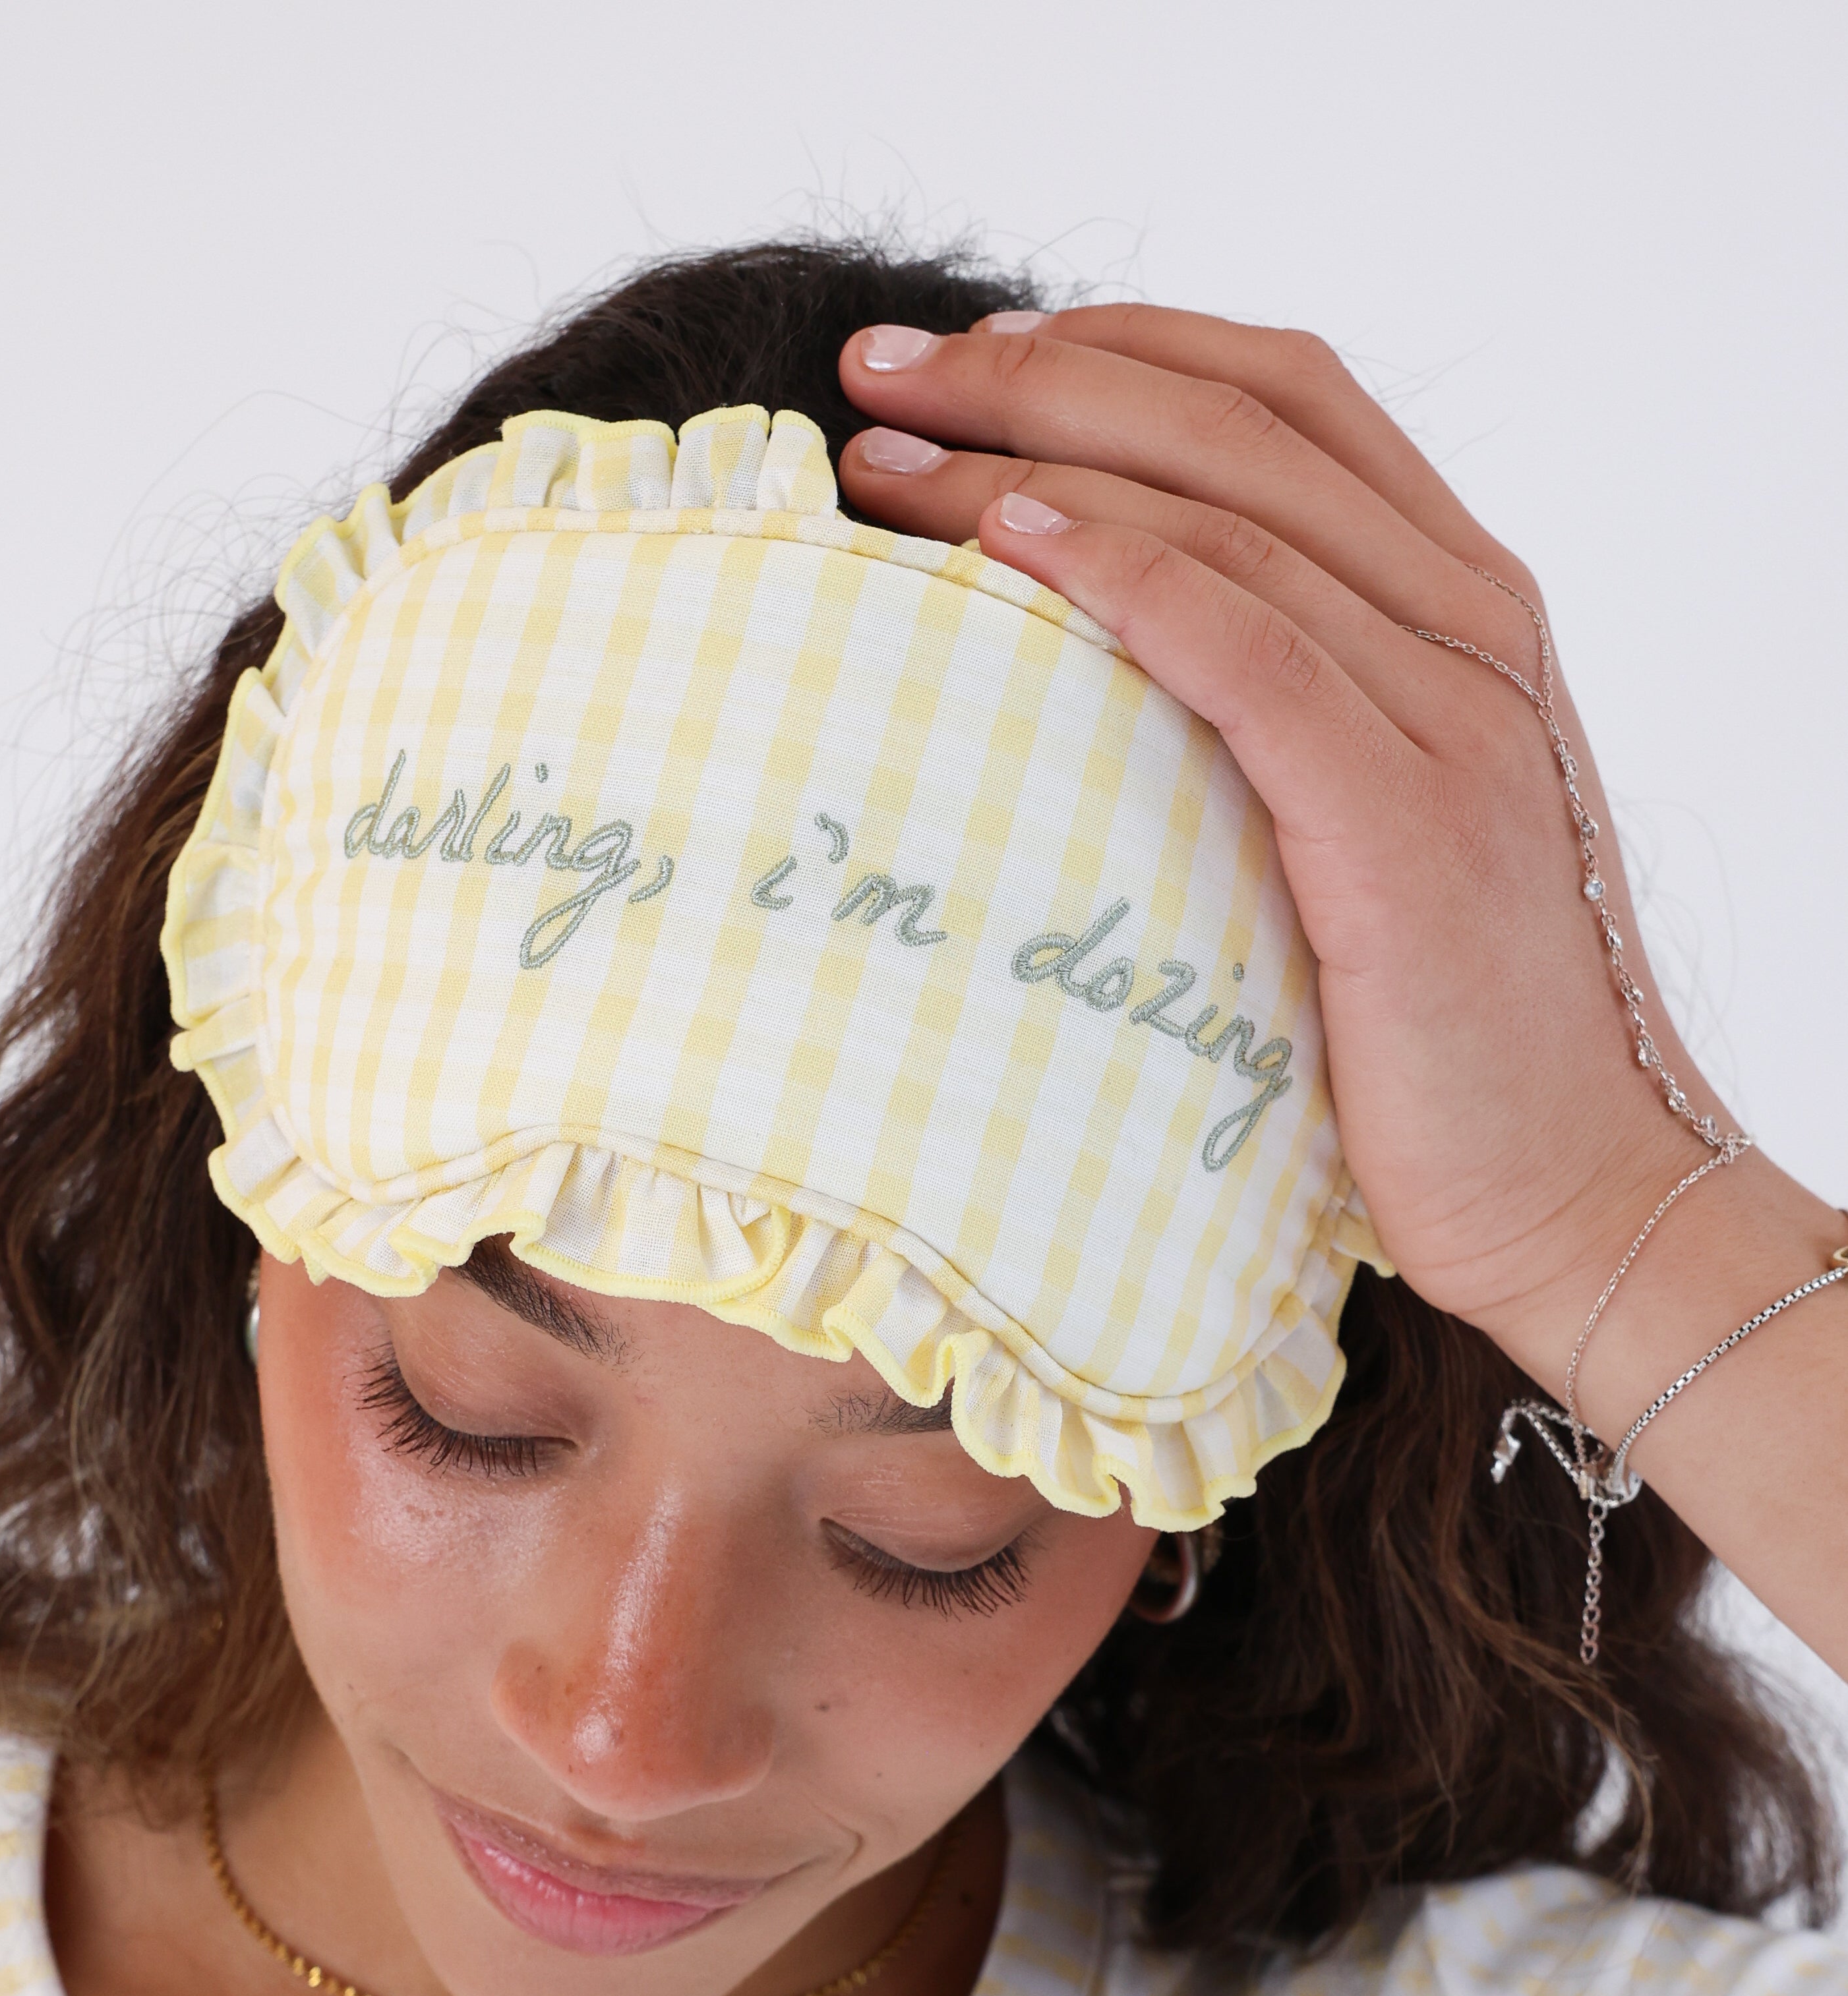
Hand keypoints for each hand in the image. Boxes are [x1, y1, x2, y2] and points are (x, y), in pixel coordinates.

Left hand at [832, 306, 1825, 1408]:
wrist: (1576, 1194)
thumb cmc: (1442, 1048)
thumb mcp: (1361, 841)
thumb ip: (1277, 727)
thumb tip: (1089, 682)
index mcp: (1466, 608)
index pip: (1283, 396)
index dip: (1115, 344)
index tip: (960, 353)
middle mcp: (1474, 627)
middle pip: (1237, 421)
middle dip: (1037, 373)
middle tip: (876, 368)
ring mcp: (1455, 715)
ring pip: (1227, 517)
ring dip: (1035, 466)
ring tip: (884, 460)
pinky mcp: (1409, 823)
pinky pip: (1253, 648)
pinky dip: (1123, 578)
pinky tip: (1007, 546)